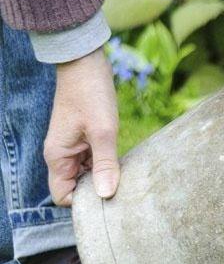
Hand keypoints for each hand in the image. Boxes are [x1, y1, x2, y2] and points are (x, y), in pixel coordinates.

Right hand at [44, 49, 119, 205]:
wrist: (85, 62)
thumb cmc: (91, 93)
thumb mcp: (103, 131)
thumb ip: (105, 164)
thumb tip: (107, 195)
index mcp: (58, 157)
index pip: (63, 197)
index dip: (84, 202)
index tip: (108, 197)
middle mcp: (61, 155)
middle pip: (75, 188)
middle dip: (96, 191)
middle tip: (123, 188)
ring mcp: (72, 147)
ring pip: (85, 175)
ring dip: (103, 176)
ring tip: (125, 175)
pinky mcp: (83, 139)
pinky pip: (92, 161)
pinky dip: (105, 164)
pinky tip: (122, 162)